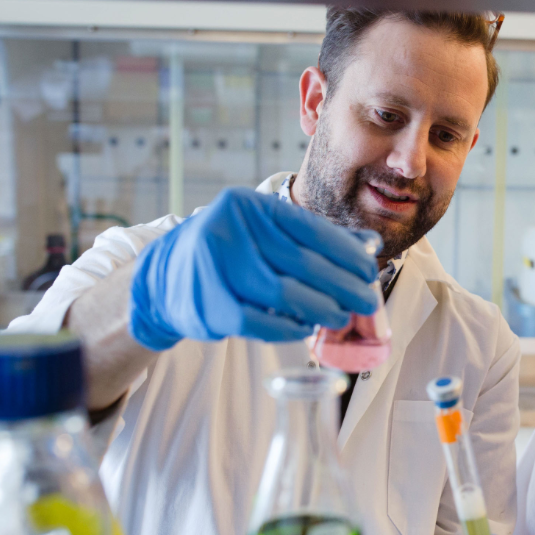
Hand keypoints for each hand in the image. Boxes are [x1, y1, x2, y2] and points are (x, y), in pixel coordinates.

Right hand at [129, 187, 379, 350]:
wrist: (166, 276)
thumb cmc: (231, 254)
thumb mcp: (267, 234)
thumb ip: (315, 238)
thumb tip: (368, 244)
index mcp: (250, 206)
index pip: (311, 229)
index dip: (346, 254)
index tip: (368, 272)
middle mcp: (228, 229)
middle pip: (301, 262)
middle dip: (342, 285)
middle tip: (366, 302)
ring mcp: (212, 266)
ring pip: (281, 293)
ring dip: (319, 309)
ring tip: (340, 318)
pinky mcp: (205, 303)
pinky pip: (257, 322)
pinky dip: (286, 328)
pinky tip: (304, 328)